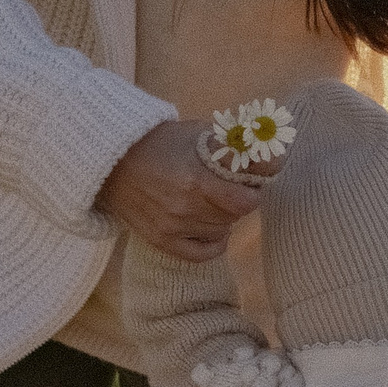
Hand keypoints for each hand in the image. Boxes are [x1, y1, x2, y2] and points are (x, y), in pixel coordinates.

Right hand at [97, 119, 262, 260]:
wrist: (113, 159)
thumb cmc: (161, 142)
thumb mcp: (199, 134)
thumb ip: (235, 144)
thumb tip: (274, 153)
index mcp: (196, 180)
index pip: (245, 203)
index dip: (252, 192)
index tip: (247, 182)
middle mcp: (184, 208)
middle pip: (234, 216)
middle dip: (236, 201)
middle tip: (227, 187)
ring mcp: (171, 227)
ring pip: (221, 232)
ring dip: (223, 218)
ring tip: (211, 200)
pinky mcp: (160, 241)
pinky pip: (202, 253)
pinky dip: (213, 242)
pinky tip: (211, 227)